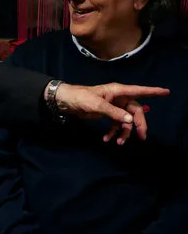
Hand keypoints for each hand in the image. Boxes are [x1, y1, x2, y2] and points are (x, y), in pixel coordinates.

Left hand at [54, 82, 169, 143]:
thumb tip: (129, 121)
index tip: (166, 92)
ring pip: (126, 120)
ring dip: (124, 132)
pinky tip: (107, 139)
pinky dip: (113, 132)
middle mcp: (119, 98)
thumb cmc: (81, 98)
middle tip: (142, 137)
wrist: (66, 102)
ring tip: (119, 142)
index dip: (153, 91)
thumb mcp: (97, 105)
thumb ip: (114, 112)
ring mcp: (113, 107)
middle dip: (138, 124)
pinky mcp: (107, 114)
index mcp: (118, 91)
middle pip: (135, 111)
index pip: (139, 91)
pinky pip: (115, 124)